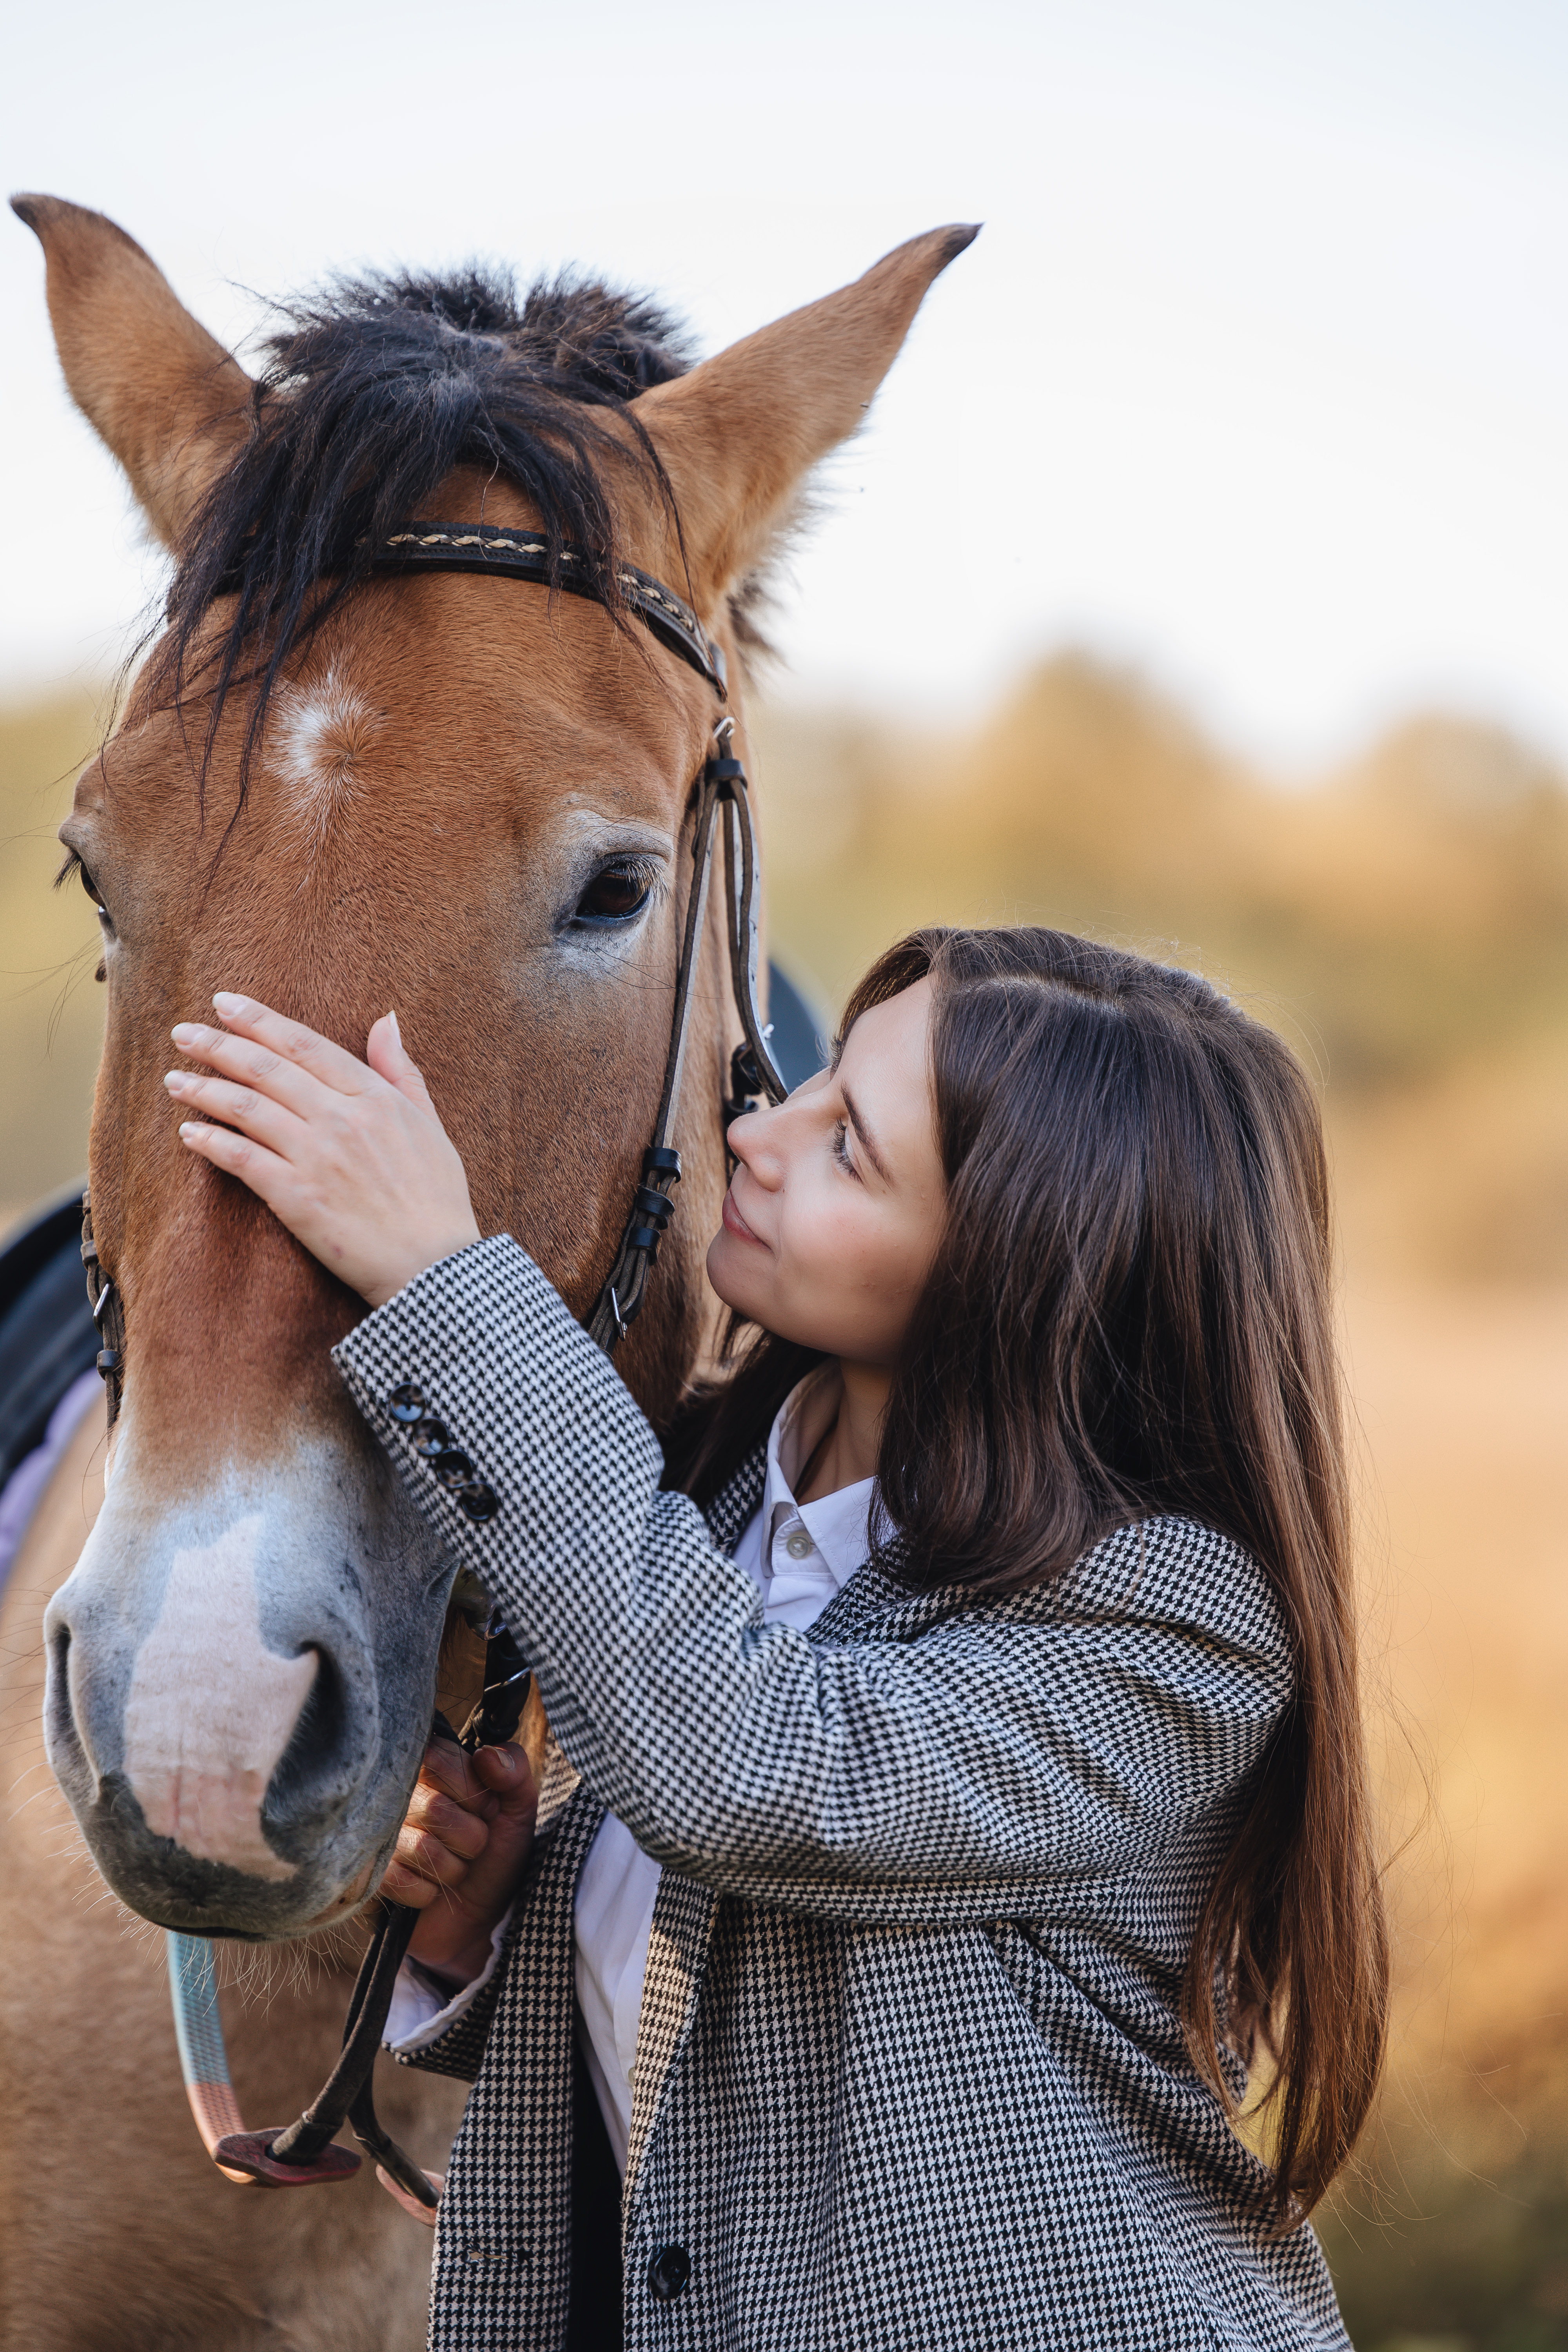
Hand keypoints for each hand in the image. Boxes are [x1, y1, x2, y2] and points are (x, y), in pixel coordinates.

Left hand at [164, 994, 481, 1305]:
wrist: (436, 1265)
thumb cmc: (437, 1198)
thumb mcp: (430, 1123)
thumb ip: (401, 1070)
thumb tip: (386, 1019)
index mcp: (374, 1097)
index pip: (305, 1045)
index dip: (260, 1021)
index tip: (226, 1004)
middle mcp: (342, 1119)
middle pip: (267, 1070)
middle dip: (219, 1046)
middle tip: (183, 1033)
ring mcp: (318, 1158)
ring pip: (247, 1109)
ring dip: (204, 1090)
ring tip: (175, 1080)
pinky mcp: (298, 1198)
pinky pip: (243, 1160)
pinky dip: (211, 1143)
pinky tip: (188, 1133)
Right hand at [385, 1735, 538, 1988]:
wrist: (480, 1919)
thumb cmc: (496, 1855)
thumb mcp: (518, 1808)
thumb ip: (515, 1769)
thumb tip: (486, 1755)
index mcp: (429, 1767)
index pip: (439, 1758)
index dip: (471, 1793)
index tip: (483, 1810)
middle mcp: (394, 1795)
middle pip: (434, 1808)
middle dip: (469, 1838)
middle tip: (470, 1847)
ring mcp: (375, 1836)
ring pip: (420, 1847)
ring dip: (451, 1868)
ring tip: (452, 1870)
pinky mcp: (364, 1876)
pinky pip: (397, 1880)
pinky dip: (426, 1892)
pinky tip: (430, 1891)